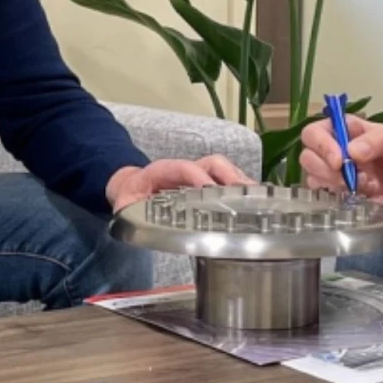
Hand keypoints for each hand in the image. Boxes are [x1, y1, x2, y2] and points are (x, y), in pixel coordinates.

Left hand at [106, 154, 250, 211]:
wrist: (132, 186)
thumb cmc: (131, 197)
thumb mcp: (124, 205)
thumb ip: (128, 211)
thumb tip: (133, 218)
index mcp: (162, 171)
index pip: (184, 168)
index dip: (198, 177)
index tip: (211, 192)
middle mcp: (184, 169)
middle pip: (211, 164)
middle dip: (229, 176)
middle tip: (244, 195)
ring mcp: (197, 173)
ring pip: (222, 169)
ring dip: (241, 182)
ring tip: (258, 198)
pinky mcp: (206, 182)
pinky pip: (226, 179)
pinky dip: (242, 188)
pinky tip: (255, 200)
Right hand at [299, 116, 382, 210]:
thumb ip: (379, 140)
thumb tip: (351, 152)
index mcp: (346, 130)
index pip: (314, 133)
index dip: (321, 147)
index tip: (340, 162)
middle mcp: (336, 151)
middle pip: (308, 159)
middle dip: (329, 173)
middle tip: (354, 180)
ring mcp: (337, 175)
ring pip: (315, 182)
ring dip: (340, 189)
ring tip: (370, 188)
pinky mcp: (343, 196)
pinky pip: (334, 201)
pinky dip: (354, 204)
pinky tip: (377, 200)